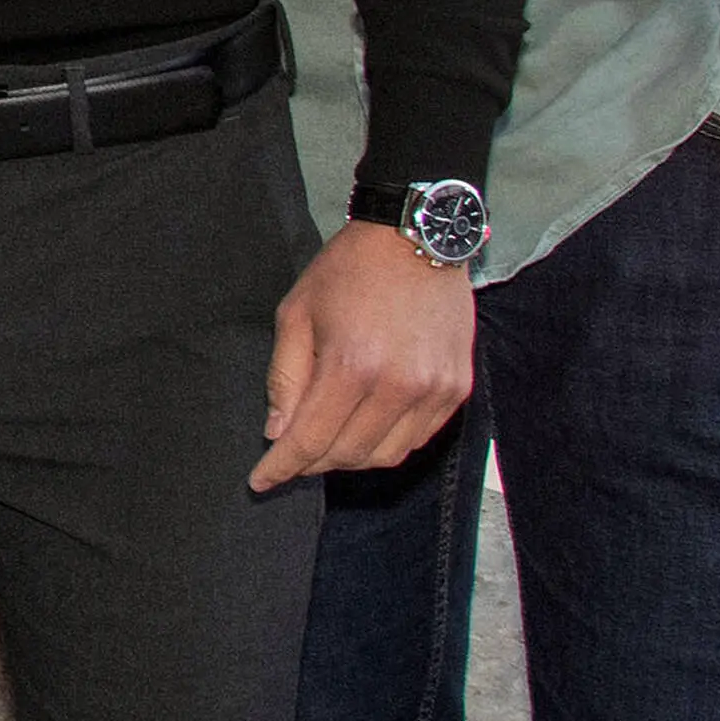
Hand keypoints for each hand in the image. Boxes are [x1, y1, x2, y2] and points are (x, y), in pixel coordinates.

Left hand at [250, 220, 473, 490]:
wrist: (415, 238)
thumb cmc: (348, 270)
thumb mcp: (297, 313)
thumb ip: (286, 378)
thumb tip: (278, 432)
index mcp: (352, 366)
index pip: (312, 440)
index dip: (283, 467)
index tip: (261, 482)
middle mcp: (399, 386)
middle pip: (349, 455)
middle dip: (313, 463)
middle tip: (291, 456)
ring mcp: (435, 391)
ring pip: (387, 455)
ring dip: (351, 459)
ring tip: (327, 442)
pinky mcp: (458, 388)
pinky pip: (419, 439)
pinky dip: (388, 443)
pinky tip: (366, 427)